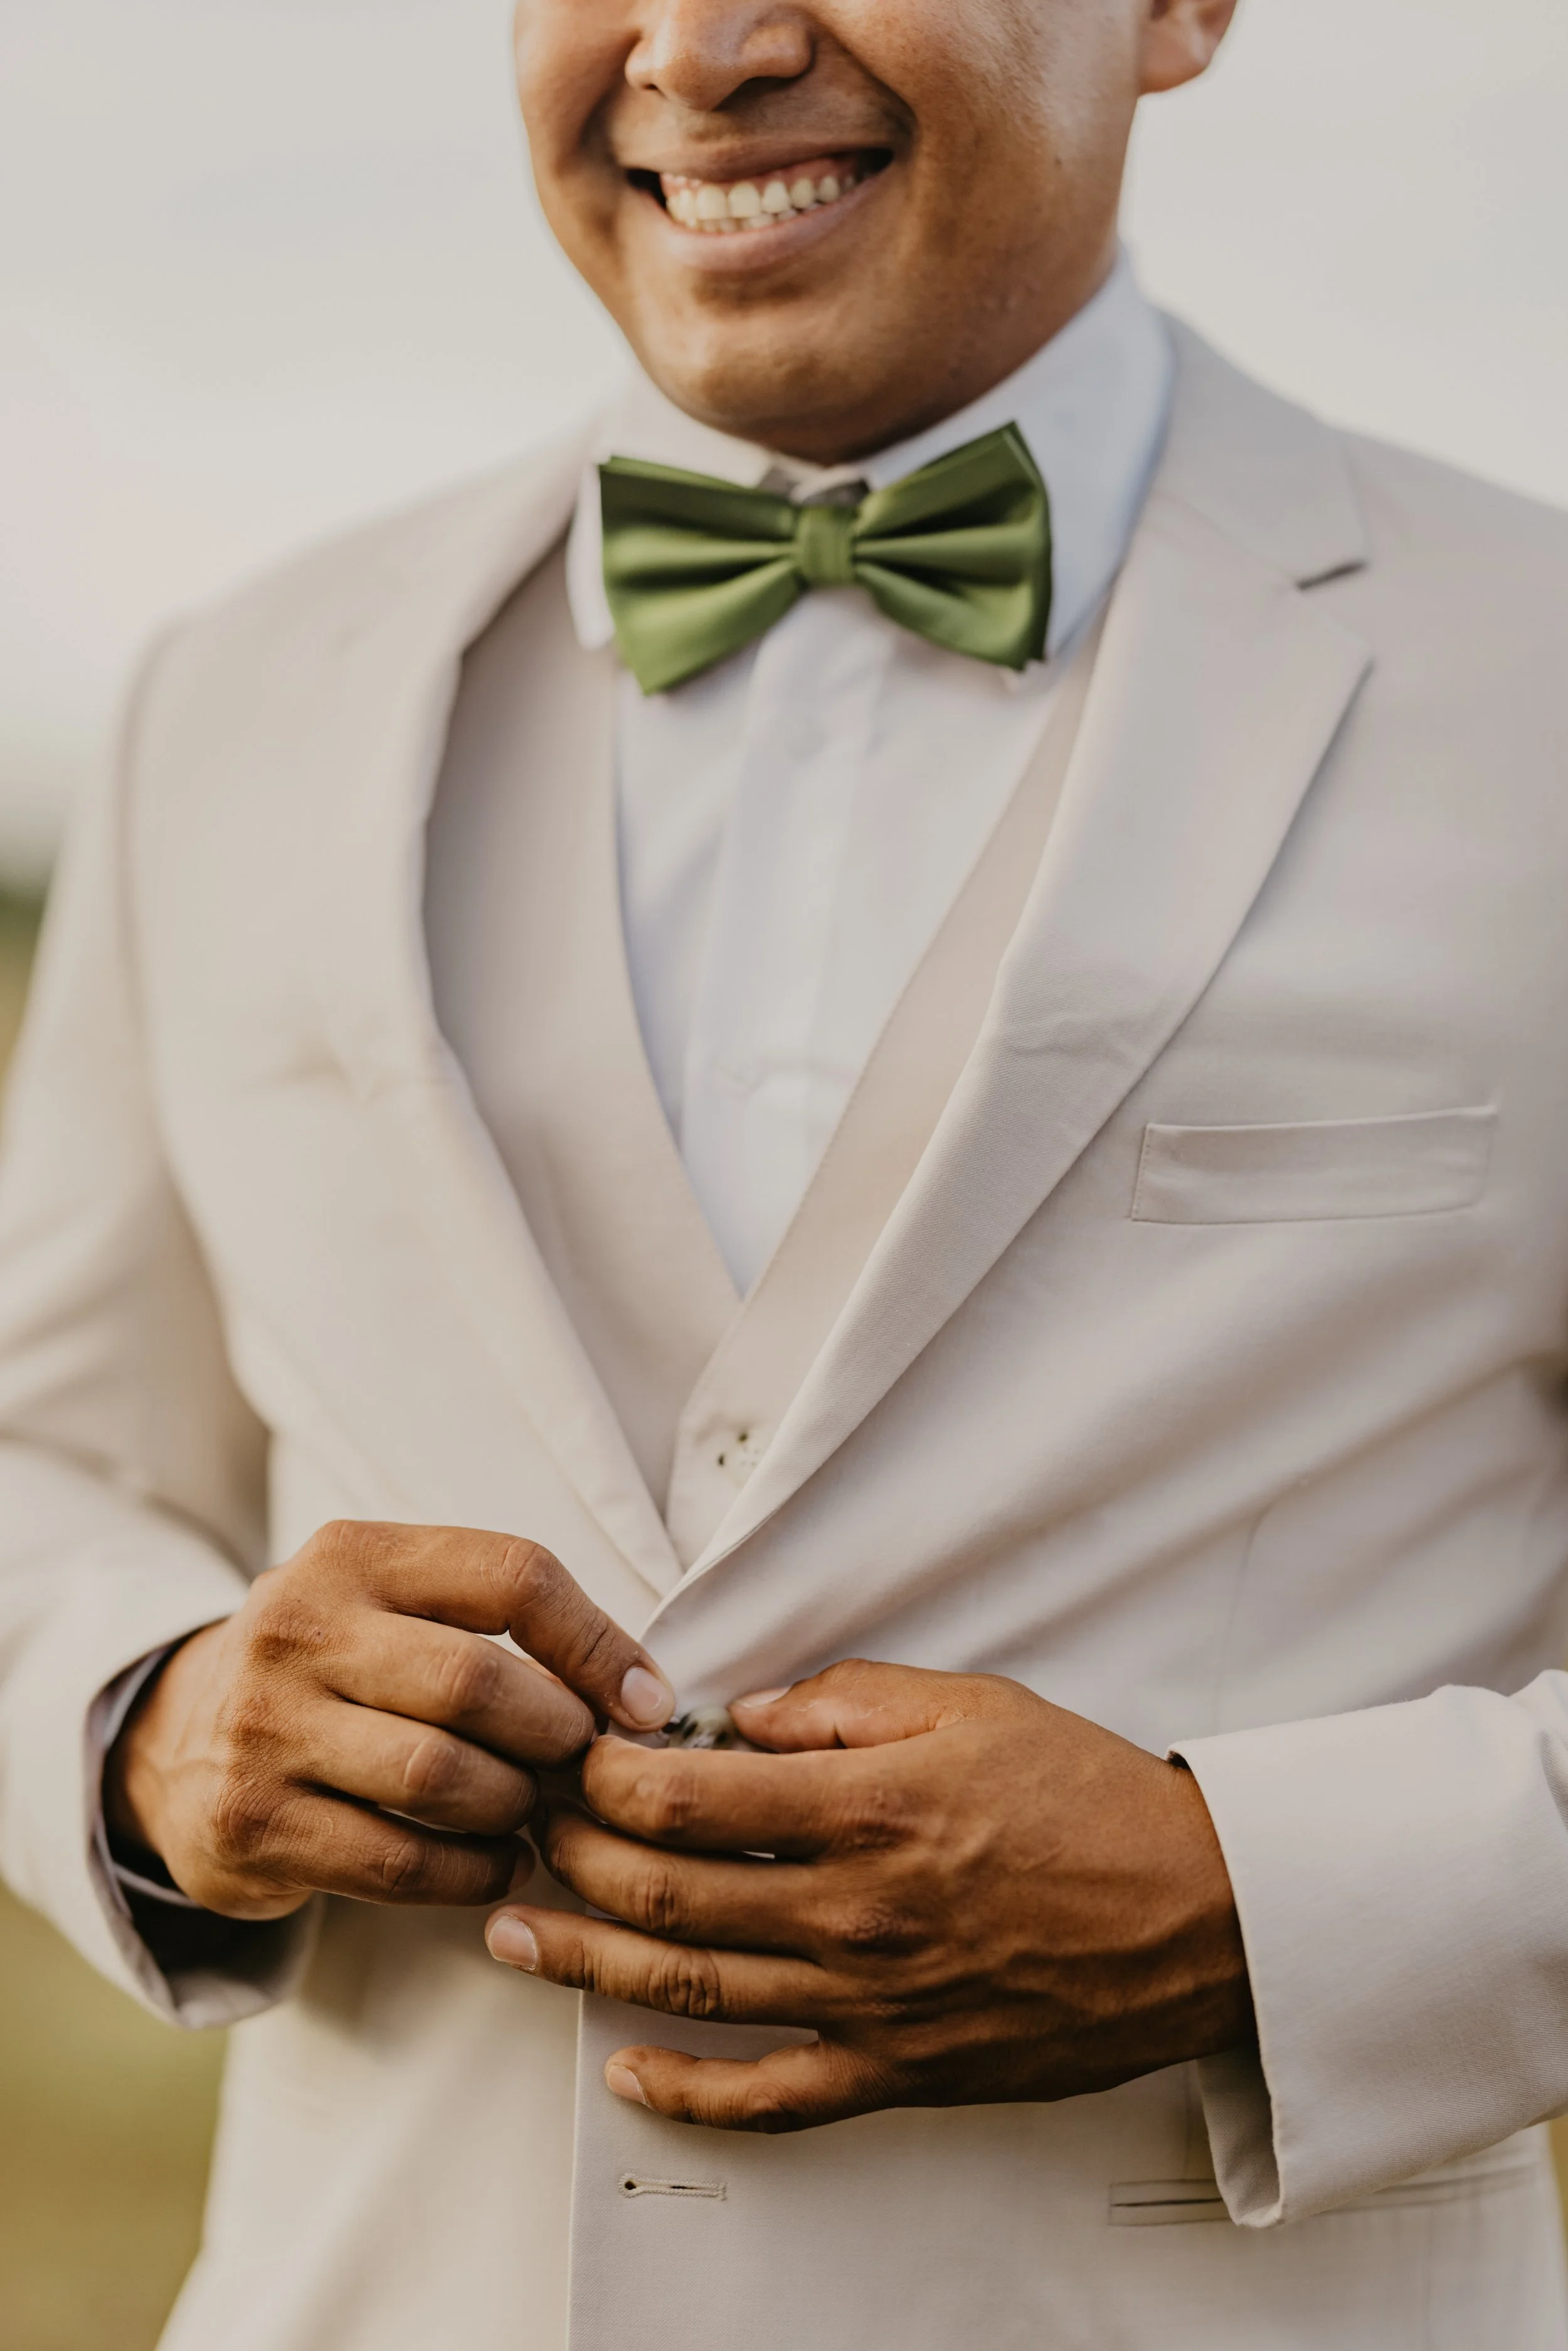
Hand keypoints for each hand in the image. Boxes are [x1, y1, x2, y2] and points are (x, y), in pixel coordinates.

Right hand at [105, 1520, 674, 1920]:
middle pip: (477, 1682)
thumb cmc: (338, 1672)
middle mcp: (297, 1628)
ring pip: (442, 1778)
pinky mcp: (253, 1824)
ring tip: (537, 1811)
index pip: (511, 1573)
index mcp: (351, 1555)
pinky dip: (474, 1872)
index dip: (598, 1642)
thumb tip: (644, 1698)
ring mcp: (265, 1729)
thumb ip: (500, 1625)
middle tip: (584, 1764)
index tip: (648, 1702)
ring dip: (517, 1806)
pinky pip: (401, 1862)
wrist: (180, 1746)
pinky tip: (499, 1863)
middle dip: (557, 1734)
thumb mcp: (394, 1606)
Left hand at [486, 1660, 1251, 2131]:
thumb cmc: (1091, 1800)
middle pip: (662, 1892)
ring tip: (512, 1935)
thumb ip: (840, 1703)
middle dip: (570, 1857)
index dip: (599, 1775)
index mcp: (865, 1807)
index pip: (681, 1797)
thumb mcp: (972, 1703)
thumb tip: (736, 1719)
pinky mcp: (899, 2068)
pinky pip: (771, 2099)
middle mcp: (852, 1910)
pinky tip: (624, 2071)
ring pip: (689, 1990)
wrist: (1198, 1916)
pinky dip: (686, 2093)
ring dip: (585, 1961)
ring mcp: (870, 2002)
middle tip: (521, 1829)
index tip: (568, 1755)